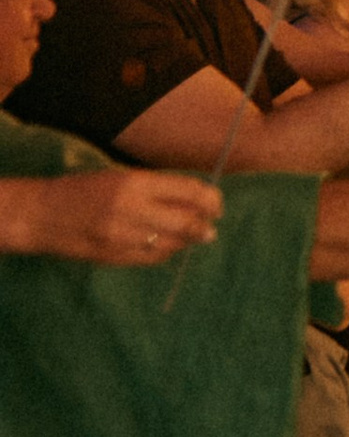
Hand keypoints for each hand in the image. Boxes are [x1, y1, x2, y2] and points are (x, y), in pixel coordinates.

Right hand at [0, 167, 219, 266]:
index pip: (189, 192)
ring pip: (173, 244)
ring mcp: (123, 237)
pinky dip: (167, 252)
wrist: (44, 214)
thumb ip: (158, 188)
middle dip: (206, 225)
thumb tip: (198, 200)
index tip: (217, 205)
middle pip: (187, 222)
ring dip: (188, 240)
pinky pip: (154, 258)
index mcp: (135, 182)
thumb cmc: (86, 189)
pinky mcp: (116, 258)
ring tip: (193, 235)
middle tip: (212, 225)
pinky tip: (167, 245)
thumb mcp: (122, 177)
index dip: (210, 200)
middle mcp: (132, 210)